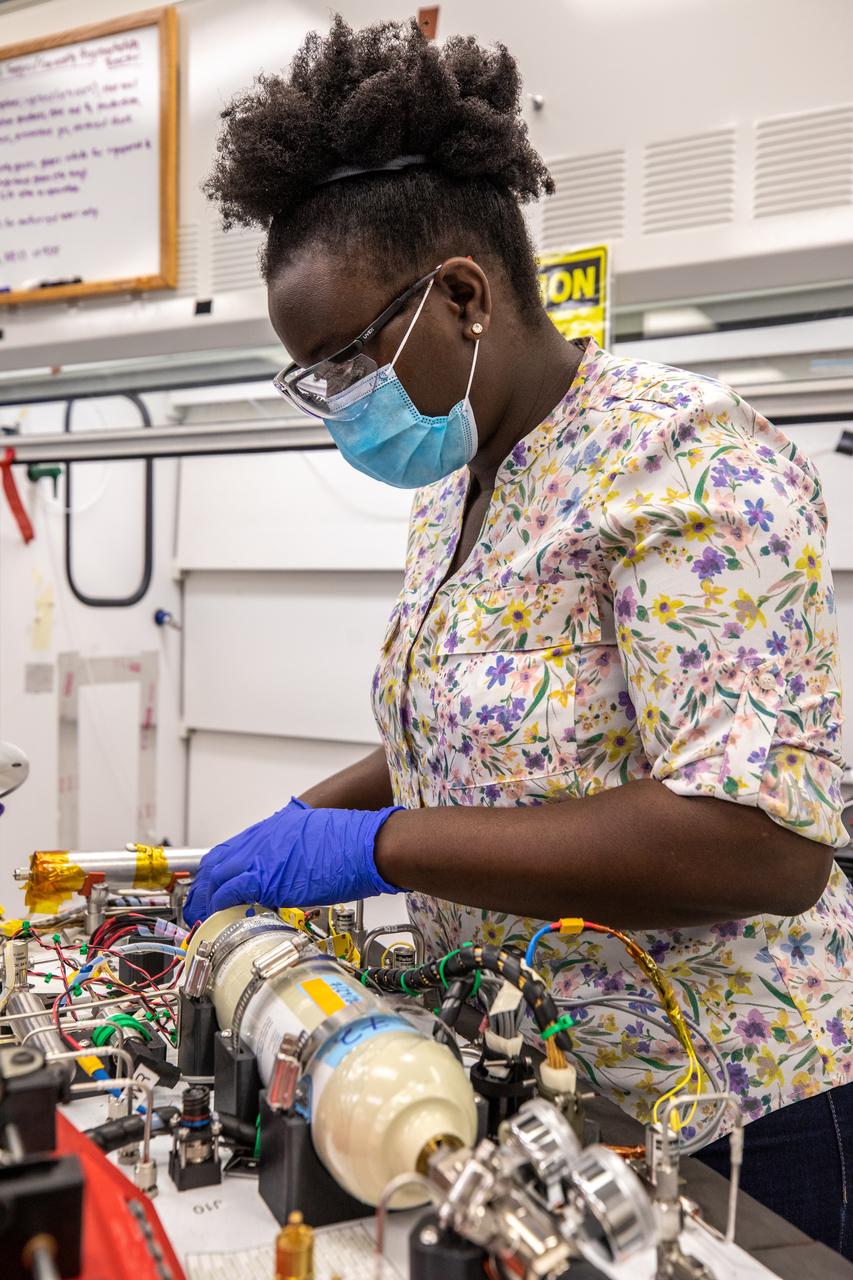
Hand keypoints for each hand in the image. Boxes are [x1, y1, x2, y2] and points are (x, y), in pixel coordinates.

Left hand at [183, 797, 402, 923]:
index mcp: (274, 829)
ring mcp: (262, 856)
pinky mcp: (266, 877)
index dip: (218, 870)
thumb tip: (291, 871)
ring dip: (206, 897)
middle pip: (217, 861)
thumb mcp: (315, 837)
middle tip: (198, 905)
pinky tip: (216, 918)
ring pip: (217, 876)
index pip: (232, 849)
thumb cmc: (352, 842)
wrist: (367, 844)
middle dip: (204, 885)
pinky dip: (218, 905)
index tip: (212, 885)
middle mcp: (262, 839)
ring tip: (200, 917)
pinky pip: (231, 891)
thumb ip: (294, 852)